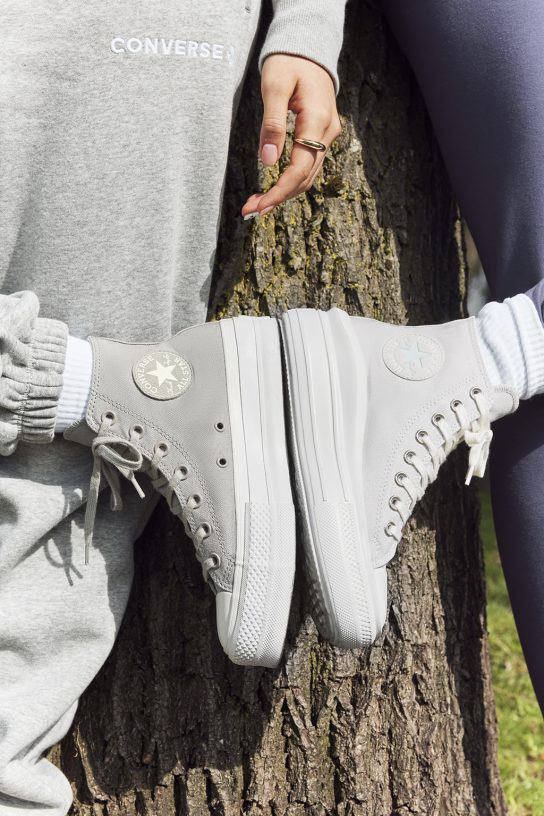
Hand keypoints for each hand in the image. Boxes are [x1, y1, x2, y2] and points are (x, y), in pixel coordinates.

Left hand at [241, 54, 341, 218]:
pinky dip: (289, 181)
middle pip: (305, 177)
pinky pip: (307, 166)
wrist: (308, 48)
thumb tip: (268, 161)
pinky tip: (271, 190)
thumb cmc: (288, 62)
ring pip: (307, 175)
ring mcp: (327, 136)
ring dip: (283, 193)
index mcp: (318, 120)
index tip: (260, 206)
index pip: (300, 167)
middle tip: (249, 211)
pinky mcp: (321, 137)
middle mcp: (328, 132)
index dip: (280, 191)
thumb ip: (272, 124)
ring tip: (256, 204)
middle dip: (278, 198)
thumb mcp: (274, 86)